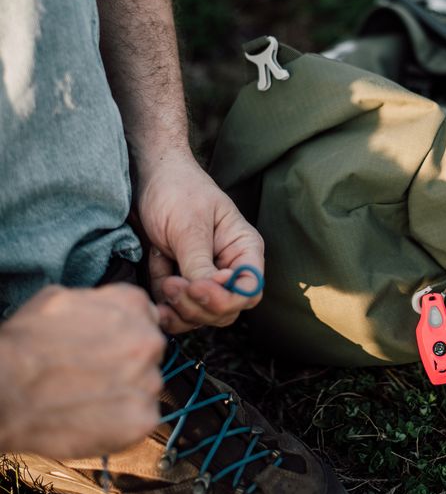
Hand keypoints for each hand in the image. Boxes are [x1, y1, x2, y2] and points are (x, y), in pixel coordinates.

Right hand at [0, 284, 164, 458]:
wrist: (3, 391)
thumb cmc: (25, 345)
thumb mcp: (63, 298)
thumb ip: (101, 301)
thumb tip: (112, 309)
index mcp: (134, 305)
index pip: (145, 317)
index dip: (123, 334)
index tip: (106, 346)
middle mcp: (149, 340)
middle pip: (149, 352)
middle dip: (128, 362)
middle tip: (94, 374)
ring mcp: (149, 380)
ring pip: (147, 385)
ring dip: (125, 392)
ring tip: (88, 397)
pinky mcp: (143, 418)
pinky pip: (142, 418)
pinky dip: (121, 422)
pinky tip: (93, 417)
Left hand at [136, 153, 264, 333]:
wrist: (147, 178)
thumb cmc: (176, 190)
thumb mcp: (189, 226)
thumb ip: (199, 263)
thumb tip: (206, 293)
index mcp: (243, 248)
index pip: (250, 289)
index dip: (227, 297)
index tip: (197, 287)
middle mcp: (228, 267)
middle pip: (227, 309)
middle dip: (199, 306)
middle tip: (172, 284)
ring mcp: (204, 278)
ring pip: (203, 316)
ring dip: (181, 311)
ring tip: (164, 284)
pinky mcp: (181, 283)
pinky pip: (178, 311)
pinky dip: (167, 311)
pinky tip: (155, 303)